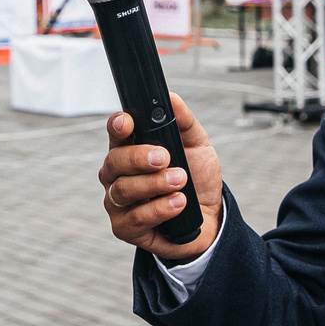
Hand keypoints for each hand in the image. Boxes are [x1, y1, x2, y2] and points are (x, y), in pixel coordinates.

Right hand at [98, 94, 222, 259]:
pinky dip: (159, 209)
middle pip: (114, 161)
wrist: (210, 217)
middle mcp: (118, 175)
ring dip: (154, 184)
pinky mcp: (125, 227)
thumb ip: (184, 122)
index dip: (117, 126)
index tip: (127, 122)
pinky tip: (178, 203)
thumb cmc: (197, 179)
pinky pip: (135, 218)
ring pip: (124, 190)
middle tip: (165, 157)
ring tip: (180, 181)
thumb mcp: (198, 146)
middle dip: (139, 158)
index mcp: (130, 149)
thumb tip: (171, 98)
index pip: (116, 133)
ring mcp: (118, 202)